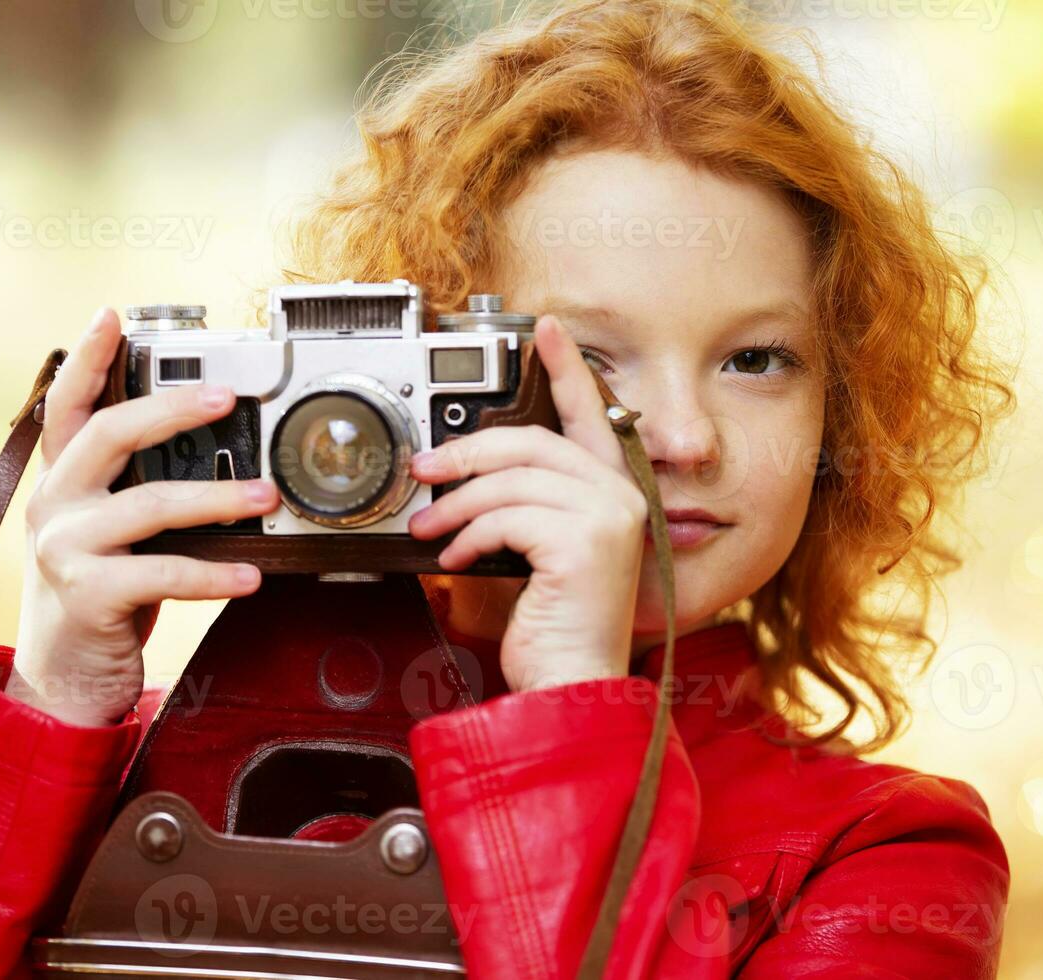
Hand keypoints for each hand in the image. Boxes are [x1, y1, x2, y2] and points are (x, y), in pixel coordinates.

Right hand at [7, 307, 280, 726]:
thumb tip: (209, 445)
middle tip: (228, 398)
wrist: (62, 677)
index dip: (85, 357)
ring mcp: (64, 549)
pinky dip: (213, 573)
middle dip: (171, 408)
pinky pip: (163, 574)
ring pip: (149, 505)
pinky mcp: (87, 595)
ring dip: (216, 498)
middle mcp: (53, 505)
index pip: (66, 405)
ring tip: (266, 497)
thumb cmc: (100, 592)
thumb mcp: (105, 530)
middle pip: (110, 434)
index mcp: (61, 480)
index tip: (111, 314)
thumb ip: (133, 488)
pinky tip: (251, 574)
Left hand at [407, 314, 648, 692]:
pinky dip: (469, 536)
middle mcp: (619, 498)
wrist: (574, 686)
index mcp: (612, 494)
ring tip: (428, 528)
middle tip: (423, 469)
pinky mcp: (584, 542)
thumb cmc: (557, 629)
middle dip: (467, 453)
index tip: (544, 332)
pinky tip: (456, 558)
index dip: (566, 369)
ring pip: (511, 480)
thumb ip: (519, 510)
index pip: (591, 415)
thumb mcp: (536, 554)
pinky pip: (506, 516)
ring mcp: (607, 518)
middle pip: (531, 443)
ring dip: (456, 503)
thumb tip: (460, 481)